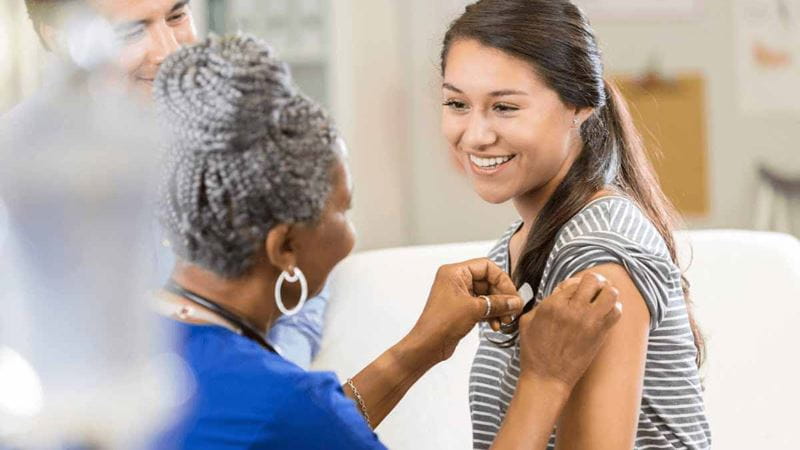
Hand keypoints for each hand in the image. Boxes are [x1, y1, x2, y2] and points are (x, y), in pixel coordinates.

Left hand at [409, 258, 522, 364]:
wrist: (428, 345)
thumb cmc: (441, 323)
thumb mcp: (475, 310)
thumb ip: (498, 303)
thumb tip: (516, 302)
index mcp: (455, 272)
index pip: (486, 267)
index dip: (502, 280)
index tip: (512, 295)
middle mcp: (456, 281)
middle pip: (488, 281)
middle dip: (501, 297)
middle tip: (512, 310)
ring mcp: (458, 295)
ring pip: (486, 295)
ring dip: (498, 307)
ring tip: (505, 320)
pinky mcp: (461, 309)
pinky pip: (482, 306)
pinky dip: (491, 314)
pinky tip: (496, 325)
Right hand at [518, 273, 621, 388]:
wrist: (547, 377)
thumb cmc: (534, 352)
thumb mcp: (527, 321)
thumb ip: (541, 303)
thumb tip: (557, 294)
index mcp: (552, 304)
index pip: (573, 281)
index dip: (574, 284)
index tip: (574, 291)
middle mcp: (573, 310)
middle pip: (593, 280)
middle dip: (593, 282)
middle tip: (591, 290)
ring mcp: (589, 321)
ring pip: (610, 293)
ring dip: (607, 293)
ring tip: (601, 299)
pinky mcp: (600, 334)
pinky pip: (616, 312)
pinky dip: (614, 309)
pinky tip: (605, 314)